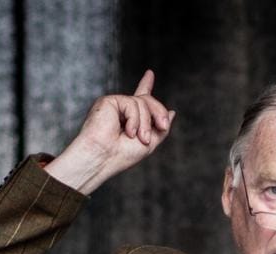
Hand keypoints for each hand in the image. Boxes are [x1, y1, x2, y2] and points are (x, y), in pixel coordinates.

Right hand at [44, 69, 174, 194]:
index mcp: (130, 119)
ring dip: (145, 123)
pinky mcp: (108, 101)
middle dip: (159, 112)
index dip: (145, 85)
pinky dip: (134, 119)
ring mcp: (115, 105)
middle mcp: (121, 110)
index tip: (149, 74)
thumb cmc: (122, 155)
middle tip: (163, 126)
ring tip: (141, 138)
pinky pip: (131, 103)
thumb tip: (172, 112)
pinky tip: (127, 132)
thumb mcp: (150, 143)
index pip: (139, 98)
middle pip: (147, 100)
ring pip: (142, 102)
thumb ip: (161, 128)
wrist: (103, 158)